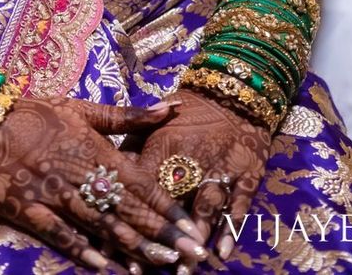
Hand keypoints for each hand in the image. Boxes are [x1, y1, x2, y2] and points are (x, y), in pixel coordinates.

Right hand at [0, 94, 214, 272]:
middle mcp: (79, 173)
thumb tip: (169, 108)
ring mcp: (54, 192)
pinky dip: (83, 250)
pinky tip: (106, 267)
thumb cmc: (35, 112)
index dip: (169, 207)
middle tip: (194, 254)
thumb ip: (126, 116)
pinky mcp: (28, 208)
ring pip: (101, 223)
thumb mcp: (81, 108)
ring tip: (164, 264)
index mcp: (95, 148)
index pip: (141, 182)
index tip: (194, 226)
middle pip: (128, 208)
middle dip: (163, 233)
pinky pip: (60, 233)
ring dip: (134, 246)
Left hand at [131, 89, 270, 267]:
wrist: (232, 94)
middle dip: (162, 236)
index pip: (142, 188)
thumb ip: (131, 148)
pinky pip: (239, 203)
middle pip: (173, 204)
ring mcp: (220, 168)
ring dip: (194, 237)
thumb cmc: (187, 113)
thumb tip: (106, 174)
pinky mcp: (246, 174)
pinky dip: (231, 226)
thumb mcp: (154, 125)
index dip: (130, 218)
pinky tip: (222, 250)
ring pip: (205, 206)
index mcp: (162, 145)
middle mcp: (190, 159)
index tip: (118, 249)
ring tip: (185, 267)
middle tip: (151, 266)